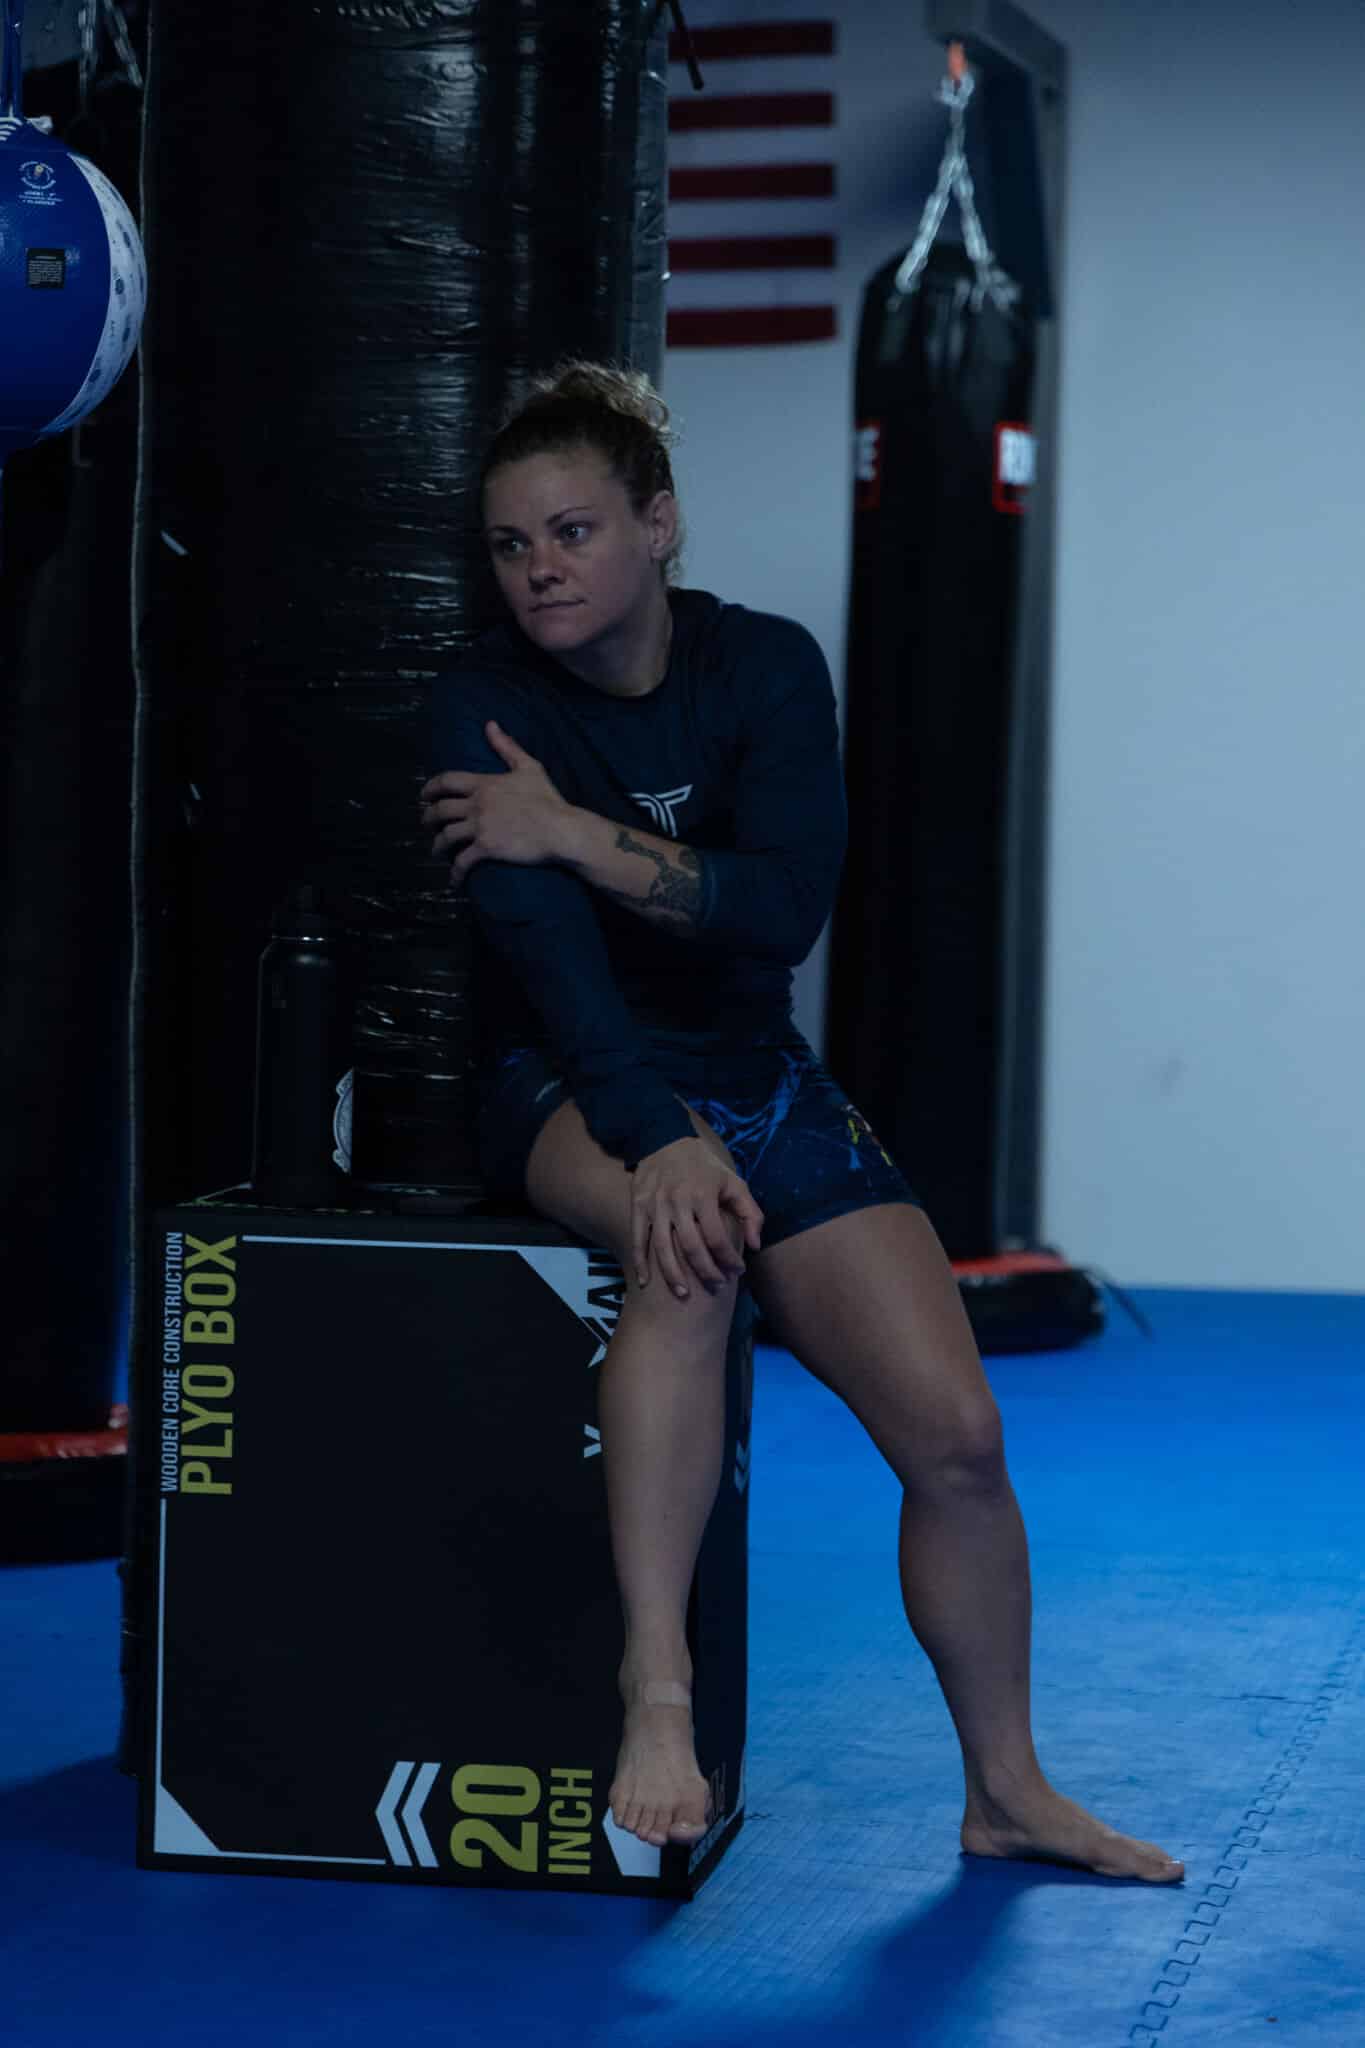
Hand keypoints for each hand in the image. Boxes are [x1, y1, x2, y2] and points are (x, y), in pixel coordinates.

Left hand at [419, 722, 576, 881]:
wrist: (561, 829)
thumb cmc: (548, 799)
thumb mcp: (528, 767)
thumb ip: (506, 746)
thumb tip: (490, 724)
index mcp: (485, 784)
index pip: (446, 781)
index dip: (430, 788)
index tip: (423, 796)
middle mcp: (477, 805)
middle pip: (440, 810)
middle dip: (427, 818)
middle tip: (425, 823)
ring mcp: (480, 827)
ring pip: (446, 836)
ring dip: (437, 845)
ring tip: (436, 851)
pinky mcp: (487, 849)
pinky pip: (463, 862)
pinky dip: (455, 873)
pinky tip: (453, 880)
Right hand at [631, 1133, 764, 1299]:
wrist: (665, 1140)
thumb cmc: (705, 1167)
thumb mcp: (733, 1182)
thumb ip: (750, 1213)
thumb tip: (755, 1247)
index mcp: (703, 1195)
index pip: (717, 1237)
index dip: (729, 1259)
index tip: (738, 1271)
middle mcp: (678, 1201)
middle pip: (692, 1247)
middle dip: (706, 1272)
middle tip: (717, 1287)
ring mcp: (655, 1205)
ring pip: (663, 1248)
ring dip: (673, 1275)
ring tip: (684, 1295)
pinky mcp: (638, 1206)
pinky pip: (638, 1239)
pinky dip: (640, 1263)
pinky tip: (645, 1283)